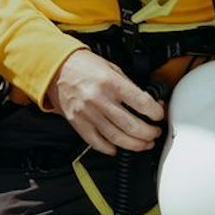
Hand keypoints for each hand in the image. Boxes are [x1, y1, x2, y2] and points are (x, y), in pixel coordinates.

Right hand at [45, 49, 165, 154]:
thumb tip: (146, 102)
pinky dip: (109, 148)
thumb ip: (128, 85)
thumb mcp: (110, 67)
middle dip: (149, 133)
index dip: (156, 112)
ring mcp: (87, 113)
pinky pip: (96, 142)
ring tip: (143, 143)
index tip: (159, 115)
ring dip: (135, 145)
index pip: (142, 103)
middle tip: (154, 132)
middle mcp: (99, 99)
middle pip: (132, 126)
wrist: (55, 68)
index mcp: (110, 82)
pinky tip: (117, 147)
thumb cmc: (83, 65)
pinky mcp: (78, 123)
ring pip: (117, 138)